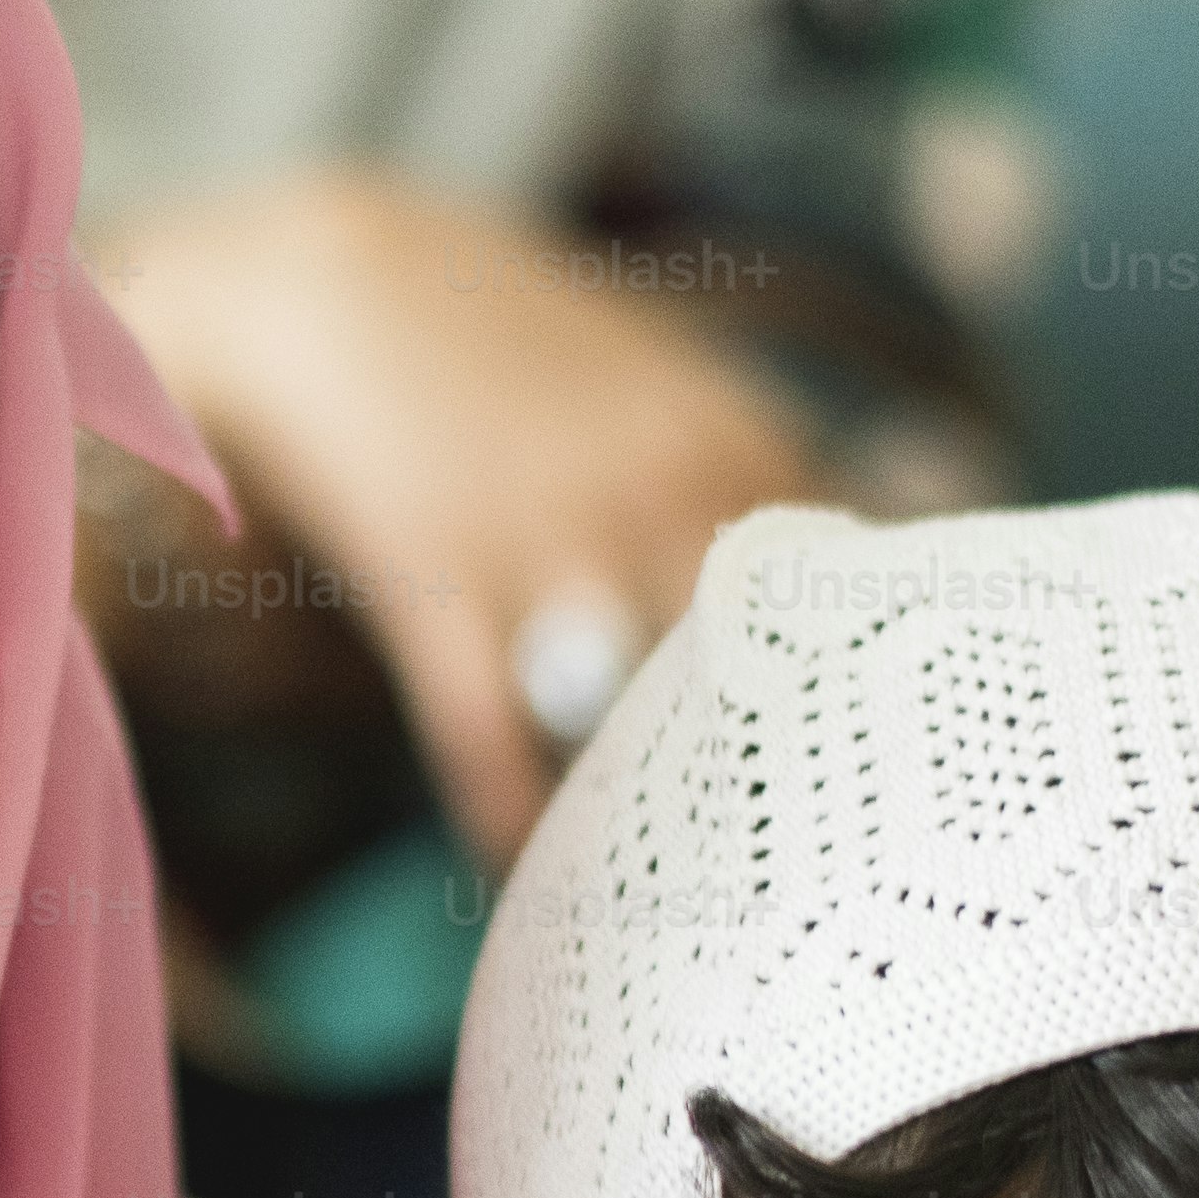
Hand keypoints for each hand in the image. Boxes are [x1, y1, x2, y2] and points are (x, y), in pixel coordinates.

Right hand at [98, 166, 824, 867]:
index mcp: (744, 450)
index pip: (852, 618)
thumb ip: (755, 501)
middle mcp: (673, 493)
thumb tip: (847, 614)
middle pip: (769, 694)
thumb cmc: (506, 354)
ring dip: (652, 834)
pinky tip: (531, 889)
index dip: (866, 730)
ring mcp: (556, 542)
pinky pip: (496, 755)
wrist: (328, 278)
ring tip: (666, 919)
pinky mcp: (442, 585)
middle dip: (777, 806)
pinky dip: (518, 838)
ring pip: (645, 738)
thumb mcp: (665, 397)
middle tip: (782, 904)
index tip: (870, 817)